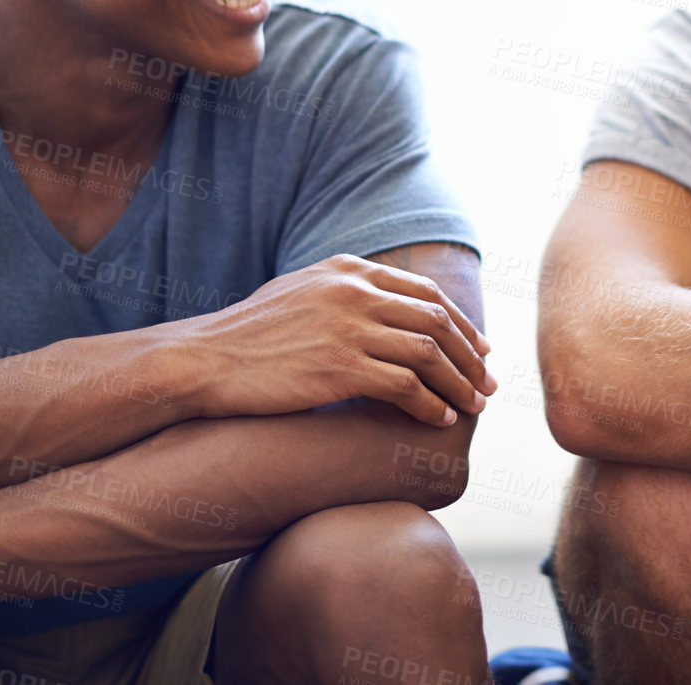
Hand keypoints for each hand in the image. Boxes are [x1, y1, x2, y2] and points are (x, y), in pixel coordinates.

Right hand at [179, 253, 497, 424]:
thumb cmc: (247, 336)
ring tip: (473, 407)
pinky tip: (438, 420)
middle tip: (488, 383)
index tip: (478, 347)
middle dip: (470, 355)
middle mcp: (354, 291)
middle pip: (436, 319)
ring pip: (429, 353)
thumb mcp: (299, 292)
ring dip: (459, 383)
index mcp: (348, 270)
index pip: (424, 292)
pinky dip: (430, 404)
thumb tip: (378, 303)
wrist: (203, 360)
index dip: (459, 321)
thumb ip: (342, 291)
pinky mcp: (341, 366)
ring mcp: (349, 327)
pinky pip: (406, 386)